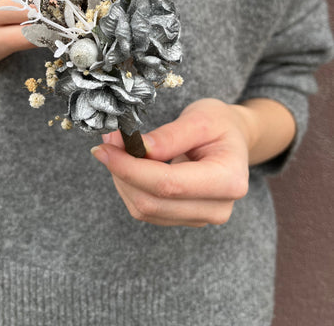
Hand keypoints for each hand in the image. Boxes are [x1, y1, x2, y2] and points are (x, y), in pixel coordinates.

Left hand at [92, 98, 250, 226]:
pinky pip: (147, 210)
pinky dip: (130, 187)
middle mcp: (217, 207)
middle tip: (108, 143)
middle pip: (153, 202)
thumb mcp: (199, 119)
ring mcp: (201, 217)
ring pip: (145, 209)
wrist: (232, 137)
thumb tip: (138, 148)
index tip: (105, 149)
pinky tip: (129, 165)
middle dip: (122, 172)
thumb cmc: (219, 125)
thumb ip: (170, 136)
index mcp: (228, 179)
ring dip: (123, 180)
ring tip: (118, 150)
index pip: (168, 184)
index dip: (131, 168)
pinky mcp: (185, 218)